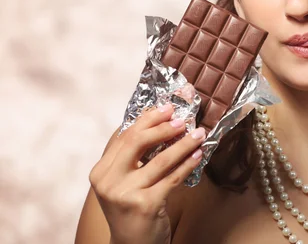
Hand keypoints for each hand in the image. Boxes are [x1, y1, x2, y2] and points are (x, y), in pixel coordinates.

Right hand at [89, 104, 205, 243]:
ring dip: (183, 144)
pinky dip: (188, 164)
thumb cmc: (132, 208)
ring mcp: (125, 194)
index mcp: (101, 171)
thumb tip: (159, 121)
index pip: (125, 135)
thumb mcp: (124, 181)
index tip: (168, 107)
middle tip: (183, 119)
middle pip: (137, 142)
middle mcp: (109, 182)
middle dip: (163, 127)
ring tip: (199, 134)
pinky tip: (199, 155)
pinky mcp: (145, 206)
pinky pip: (172, 178)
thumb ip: (134, 155)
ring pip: (160, 160)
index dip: (148, 118)